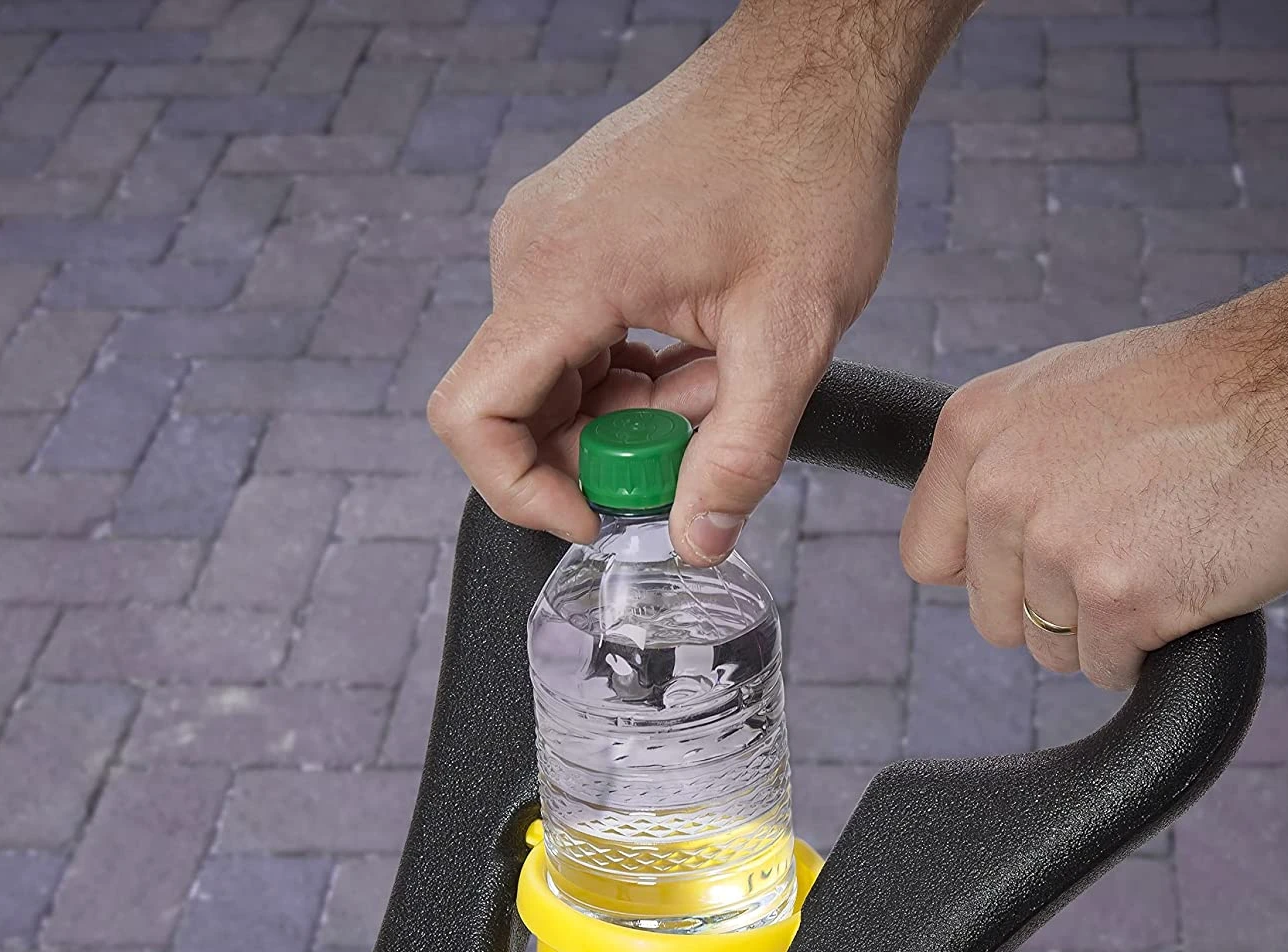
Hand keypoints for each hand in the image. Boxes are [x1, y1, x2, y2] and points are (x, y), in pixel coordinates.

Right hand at [427, 13, 899, 563]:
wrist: (815, 71)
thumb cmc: (807, 168)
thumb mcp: (790, 334)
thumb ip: (741, 454)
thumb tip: (697, 543)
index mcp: (561, 273)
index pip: (472, 417)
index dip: (521, 492)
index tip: (597, 516)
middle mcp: (529, 253)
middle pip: (517, 410)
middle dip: (609, 451)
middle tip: (702, 433)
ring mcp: (545, 243)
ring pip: (555, 382)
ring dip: (634, 413)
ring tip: (720, 376)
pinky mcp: (572, 241)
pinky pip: (577, 344)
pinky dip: (635, 376)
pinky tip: (704, 353)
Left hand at [900, 281, 1287, 689]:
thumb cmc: (1204, 389)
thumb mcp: (1064, 393)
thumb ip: (999, 464)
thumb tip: (962, 540)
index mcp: (975, 432)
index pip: (928, 559)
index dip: (989, 572)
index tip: (1040, 554)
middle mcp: (1000, 486)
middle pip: (993, 617)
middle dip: (1057, 603)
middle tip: (1132, 541)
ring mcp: (1057, 543)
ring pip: (1050, 649)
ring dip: (1108, 625)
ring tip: (1167, 549)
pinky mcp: (1117, 596)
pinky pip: (1104, 670)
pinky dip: (1149, 648)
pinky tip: (1189, 582)